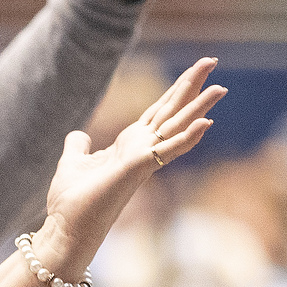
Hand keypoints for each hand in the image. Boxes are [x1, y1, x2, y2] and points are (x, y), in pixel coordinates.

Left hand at [35, 58, 222, 270]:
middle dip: (191, 85)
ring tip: (221, 87)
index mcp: (129, 145)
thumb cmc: (72, 201)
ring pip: (176, 127)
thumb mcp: (73, 163)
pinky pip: (168, 150)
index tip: (193, 71)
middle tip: (212, 59)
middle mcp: (141, 150)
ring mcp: (142, 159)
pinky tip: (206, 123)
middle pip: (172, 111)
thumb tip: (79, 135)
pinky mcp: (137, 169)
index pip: (158, 112)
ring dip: (199, 107)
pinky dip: (188, 138)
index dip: (174, 91)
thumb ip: (78, 147)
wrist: (66, 227)